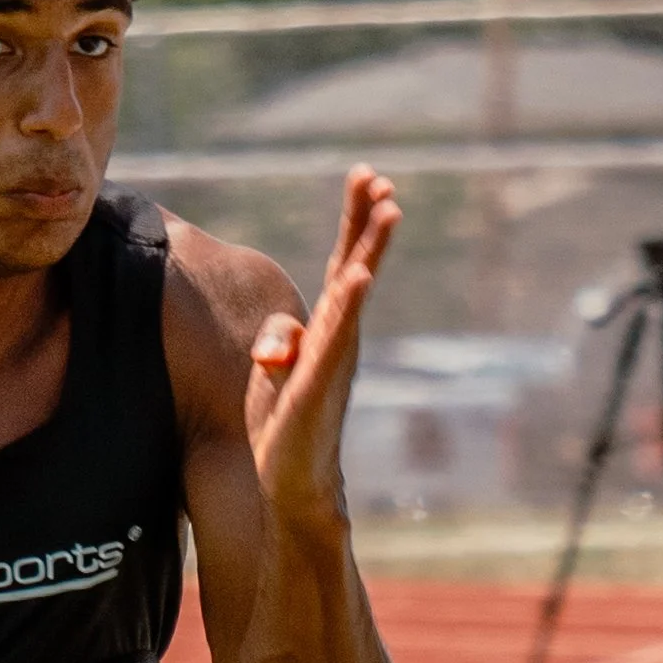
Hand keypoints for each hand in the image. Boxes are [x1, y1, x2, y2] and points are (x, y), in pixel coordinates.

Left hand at [243, 165, 399, 522]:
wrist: (292, 484)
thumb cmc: (285, 425)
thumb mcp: (275, 370)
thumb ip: (281, 340)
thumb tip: (276, 346)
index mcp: (328, 327)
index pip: (343, 262)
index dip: (355, 221)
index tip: (366, 177)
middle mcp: (340, 338)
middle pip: (356, 266)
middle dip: (367, 221)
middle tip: (381, 178)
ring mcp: (333, 360)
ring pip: (355, 294)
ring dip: (370, 249)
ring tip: (387, 209)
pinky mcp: (317, 386)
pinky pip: (335, 338)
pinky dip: (348, 305)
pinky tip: (359, 276)